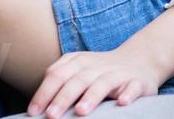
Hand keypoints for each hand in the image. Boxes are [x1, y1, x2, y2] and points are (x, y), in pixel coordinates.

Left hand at [27, 48, 162, 116]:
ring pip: (104, 82)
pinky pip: (133, 87)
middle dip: (63, 97)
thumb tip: (36, 102)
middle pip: (78, 79)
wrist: (139, 60)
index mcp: (79, 62)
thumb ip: (59, 79)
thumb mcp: (78, 69)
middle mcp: (97, 66)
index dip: (45, 92)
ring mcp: (118, 73)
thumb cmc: (100, 71)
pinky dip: (128, 94)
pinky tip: (122, 103)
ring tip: (81, 111)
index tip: (34, 111)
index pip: (58, 75)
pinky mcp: (137, 82)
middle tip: (52, 115)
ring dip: (92, 96)